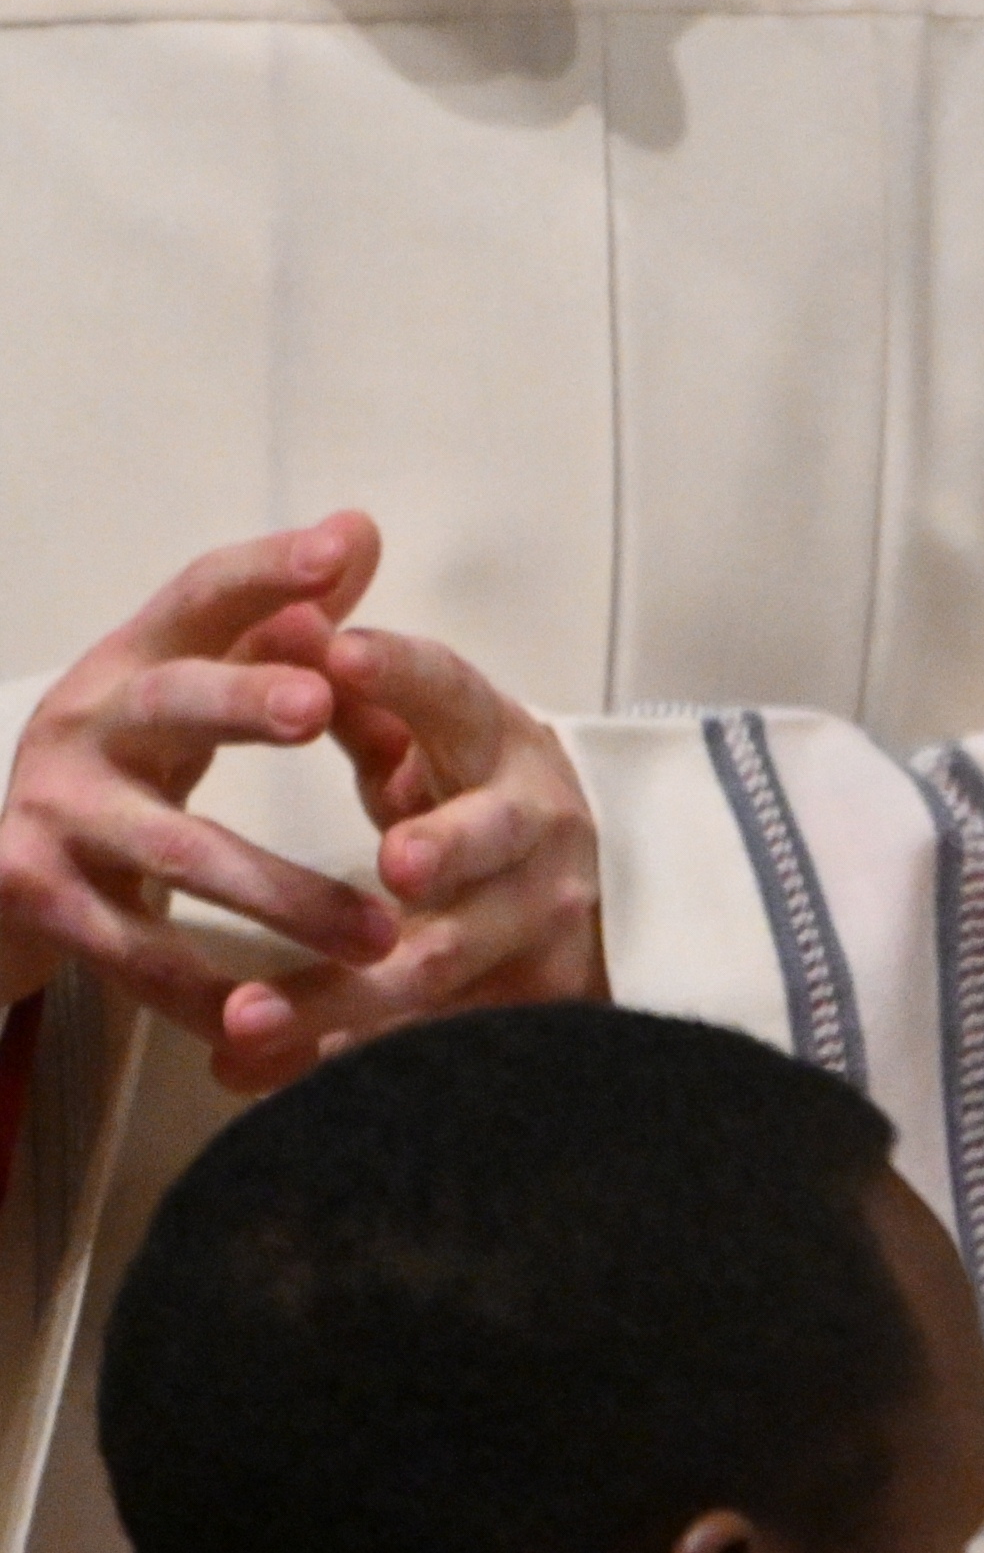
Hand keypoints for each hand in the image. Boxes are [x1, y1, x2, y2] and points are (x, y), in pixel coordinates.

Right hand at [4, 516, 405, 1045]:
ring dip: (282, 897)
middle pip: (171, 703)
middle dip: (240, 698)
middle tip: (320, 705)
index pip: (200, 595)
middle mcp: (83, 724)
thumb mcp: (188, 688)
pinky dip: (205, 992)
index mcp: (133, 662)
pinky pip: (134, 952)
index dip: (268, 571)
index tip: (344, 552)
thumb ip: (271, 622)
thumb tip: (358, 532)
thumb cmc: (129, 765)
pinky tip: (276, 1019)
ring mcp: (53, 815)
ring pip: (176, 853)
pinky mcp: (36, 899)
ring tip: (377, 935)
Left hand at [209, 616, 603, 1088]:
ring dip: (343, 995)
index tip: (343, 655)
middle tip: (394, 861)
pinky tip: (256, 1079)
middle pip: (498, 839)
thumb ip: (360, 688)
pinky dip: (338, 1059)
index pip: (458, 697)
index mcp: (503, 747)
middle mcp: (538, 832)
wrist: (580, 895)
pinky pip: (426, 1039)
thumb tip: (288, 603)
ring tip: (245, 1020)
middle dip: (450, 847)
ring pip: (444, 961)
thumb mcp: (434, 736)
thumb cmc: (476, 797)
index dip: (407, 678)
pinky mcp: (522, 1003)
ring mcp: (537, 925)